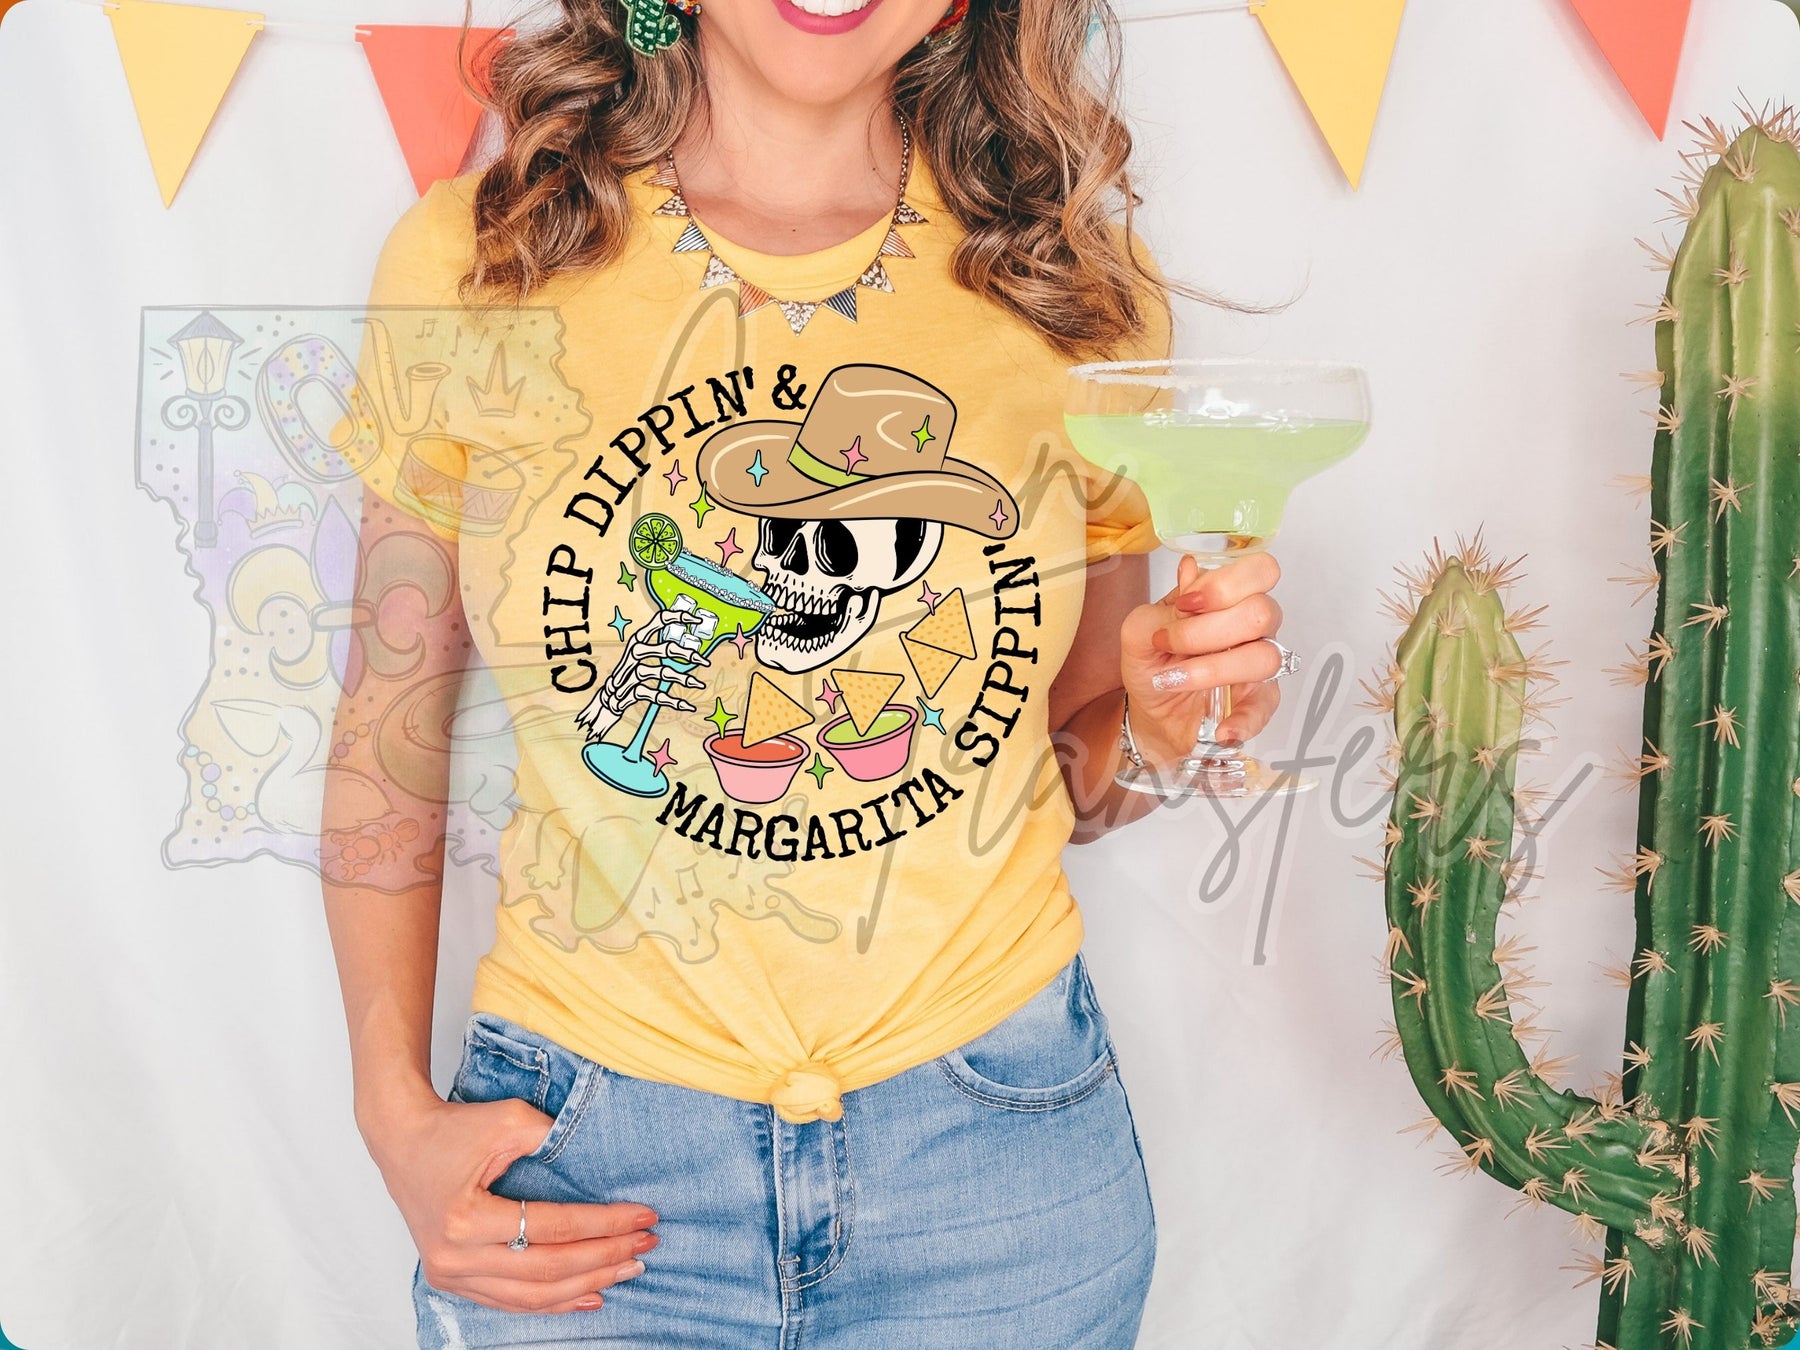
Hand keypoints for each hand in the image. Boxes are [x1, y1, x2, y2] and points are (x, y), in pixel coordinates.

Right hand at [362, 1091, 659, 1314]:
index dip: (605, 1225)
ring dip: (586, 1286)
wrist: (402, 1140)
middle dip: (605, 1258)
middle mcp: (455, 1256)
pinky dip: (553, 1302)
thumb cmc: (453, 1127)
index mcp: (466, 1219)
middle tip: (646, 1244)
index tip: (644, 1216)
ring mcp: (450, 1274)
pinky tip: (588, 1296)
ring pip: (532, 1297)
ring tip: (628, 1270)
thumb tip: (603, 1166)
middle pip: (548, 1270)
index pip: (553, 1228)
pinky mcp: (452, 1279)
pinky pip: (510, 1301)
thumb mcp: (508, 1119)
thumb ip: (554, 1138)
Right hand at [575, 608, 708, 742]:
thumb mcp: (642, 654)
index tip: (697, 619)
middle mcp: (635, 651)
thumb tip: (690, 640)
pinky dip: (673, 702)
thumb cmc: (632, 672)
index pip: (659, 620)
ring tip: (699, 684)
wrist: (611, 697)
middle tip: (705, 661)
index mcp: (639, 638)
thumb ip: (661, 645)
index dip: (679, 617)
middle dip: (687, 654)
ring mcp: (632, 671)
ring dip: (683, 679)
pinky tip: (687, 706)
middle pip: (665, 648)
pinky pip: (657, 695)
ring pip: (663, 672)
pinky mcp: (632, 690)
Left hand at [1120, 552, 1284, 766]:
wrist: (1152, 709)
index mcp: (1230, 597)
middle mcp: (1253, 626)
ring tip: (1175, 679)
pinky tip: (1223, 728)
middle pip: (1262, 612)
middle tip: (1168, 644)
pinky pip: (1265, 708)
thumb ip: (1163, 607)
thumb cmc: (1153, 661)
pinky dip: (1243, 720)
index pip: (1259, 570)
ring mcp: (1260, 663)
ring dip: (1213, 670)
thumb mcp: (1140, 630)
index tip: (1185, 603)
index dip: (1225, 584)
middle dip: (1206, 630)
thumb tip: (1189, 576)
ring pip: (1265, 657)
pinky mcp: (1259, 701)